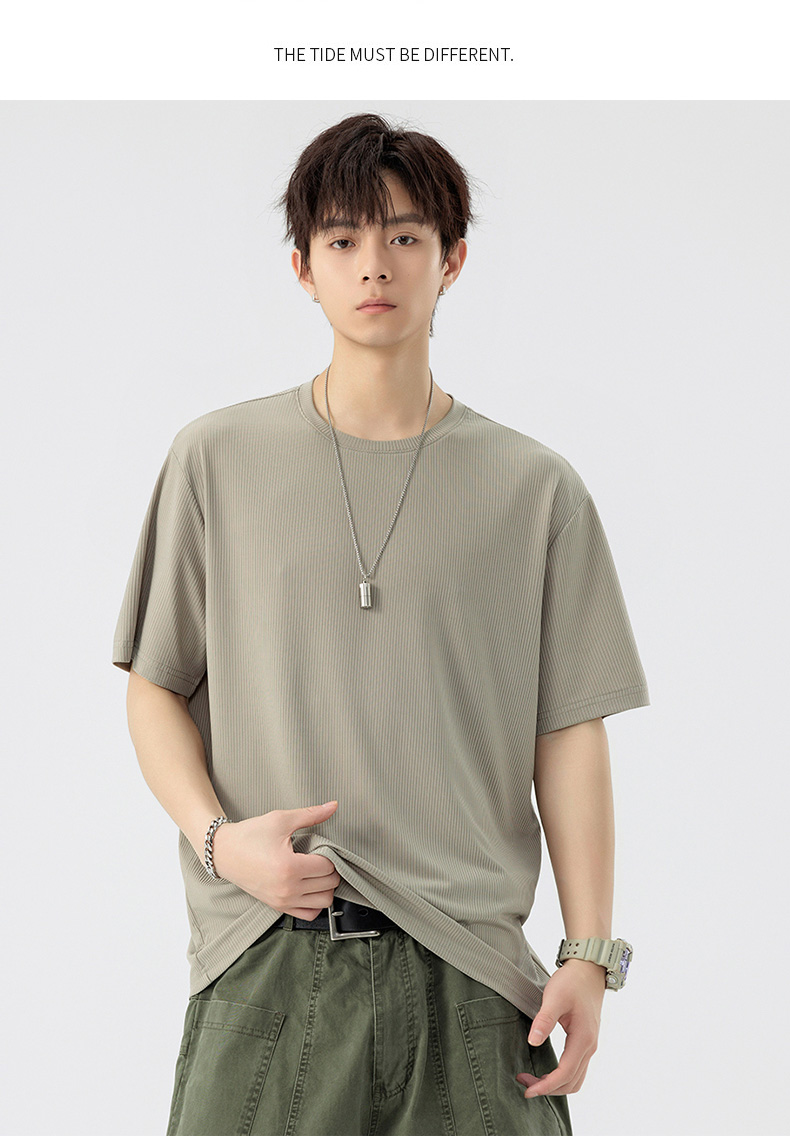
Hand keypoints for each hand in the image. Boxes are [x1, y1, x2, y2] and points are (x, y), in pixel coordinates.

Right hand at [211, 800, 342, 918]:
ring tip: (317, 872)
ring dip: (326, 887)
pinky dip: (315, 902)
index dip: (330, 854)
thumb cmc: (250, 835)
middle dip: (331, 870)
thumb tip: (333, 806)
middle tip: (322, 858)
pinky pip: (309, 914)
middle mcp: (287, 888)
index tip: (321, 847)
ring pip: (323, 903)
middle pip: (328, 885)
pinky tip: (311, 887)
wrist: (224, 852)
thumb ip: (311, 814)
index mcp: (289, 867)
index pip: (328, 867)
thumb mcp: (281, 819)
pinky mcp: (278, 906)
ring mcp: (282, 901)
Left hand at [516, 959, 605, 1097]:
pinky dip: (562, 1077)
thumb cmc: (572, 982)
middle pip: (571, 1082)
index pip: (564, 1074)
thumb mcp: (554, 997)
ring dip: (556, 1085)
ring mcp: (589, 1045)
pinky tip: (547, 1070)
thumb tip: (533, 1042)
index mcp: (583, 1039)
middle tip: (525, 1083)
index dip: (546, 1086)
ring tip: (533, 1078)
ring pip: (576, 1078)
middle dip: (548, 1088)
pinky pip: (576, 1069)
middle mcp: (589, 1047)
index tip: (528, 1090)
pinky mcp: (586, 1041)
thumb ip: (544, 1020)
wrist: (589, 970)